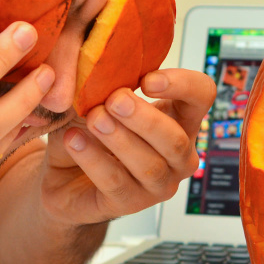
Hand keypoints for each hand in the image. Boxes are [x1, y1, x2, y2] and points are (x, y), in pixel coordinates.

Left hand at [40, 68, 215, 224]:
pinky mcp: (129, 204)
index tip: (147, 79)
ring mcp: (157, 185)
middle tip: (114, 100)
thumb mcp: (98, 96)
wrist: (61, 174)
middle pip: (176, 140)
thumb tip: (103, 59)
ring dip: (120, 139)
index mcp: (179, 119)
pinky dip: (93, 158)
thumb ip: (107, 79)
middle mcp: (178, 156)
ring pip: (150, 166)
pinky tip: (74, 139)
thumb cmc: (88, 130)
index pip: (202, 95)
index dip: (182, 85)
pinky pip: (116, 182)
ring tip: (93, 118)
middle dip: (145, 119)